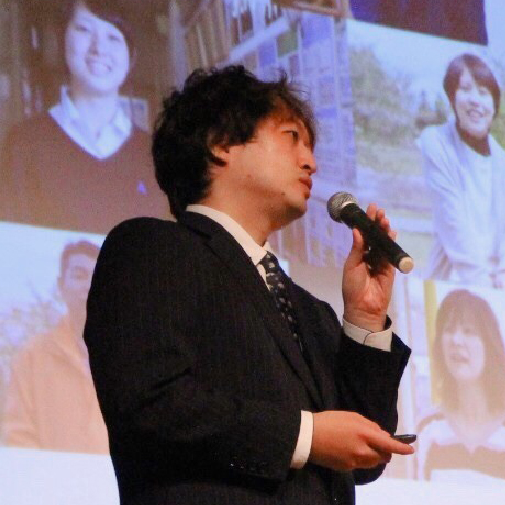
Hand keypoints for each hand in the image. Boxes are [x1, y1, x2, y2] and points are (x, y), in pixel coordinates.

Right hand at [309, 411, 413, 470]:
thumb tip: (380, 434)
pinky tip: (348, 449)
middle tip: (378, 442)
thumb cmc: (329, 421)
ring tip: (361, 444)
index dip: (401, 448)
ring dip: (373, 455)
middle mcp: (362, 450)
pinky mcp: (346, 468)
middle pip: (383, 456)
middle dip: (385, 450)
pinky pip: (360, 464)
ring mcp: (354, 461)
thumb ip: (368, 425)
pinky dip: (360, 457)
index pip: (388, 444)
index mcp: (364, 434)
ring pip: (373, 462)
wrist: (308, 436)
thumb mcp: (350, 416)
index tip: (410, 450)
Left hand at [342, 203, 395, 331]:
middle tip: (378, 211)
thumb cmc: (353, 287)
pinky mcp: (390, 269)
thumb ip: (356, 249)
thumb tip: (357, 231)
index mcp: (357, 255)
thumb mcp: (351, 266)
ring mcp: (380, 262)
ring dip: (384, 231)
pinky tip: (392, 233)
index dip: (366, 223)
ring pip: (383, 243)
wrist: (363, 307)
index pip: (363, 236)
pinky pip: (391, 254)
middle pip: (375, 237)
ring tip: (384, 219)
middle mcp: (369, 256)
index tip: (369, 210)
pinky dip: (392, 243)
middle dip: (377, 223)